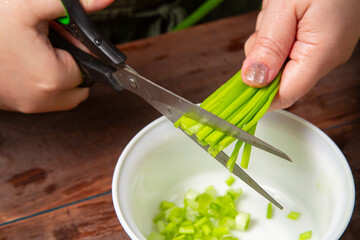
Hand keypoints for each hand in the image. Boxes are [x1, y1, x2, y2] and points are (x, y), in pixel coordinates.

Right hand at [0, 0, 112, 112]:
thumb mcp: (30, 5)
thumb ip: (73, 5)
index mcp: (51, 79)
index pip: (90, 69)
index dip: (80, 48)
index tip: (64, 33)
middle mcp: (40, 100)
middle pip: (79, 85)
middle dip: (73, 62)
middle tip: (51, 40)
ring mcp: (25, 105)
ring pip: (62, 94)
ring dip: (58, 72)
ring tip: (35, 47)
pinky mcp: (14, 105)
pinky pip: (42, 97)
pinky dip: (42, 79)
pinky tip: (25, 57)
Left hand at [241, 0, 359, 110]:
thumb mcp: (287, 6)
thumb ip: (269, 46)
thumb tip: (253, 79)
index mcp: (322, 52)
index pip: (285, 95)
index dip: (259, 99)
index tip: (237, 92)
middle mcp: (326, 55)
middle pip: (279, 76)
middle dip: (263, 55)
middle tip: (268, 26)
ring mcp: (325, 46)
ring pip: (280, 58)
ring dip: (270, 38)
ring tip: (280, 10)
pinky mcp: (320, 36)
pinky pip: (289, 44)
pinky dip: (279, 30)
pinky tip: (285, 9)